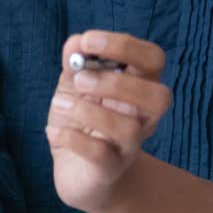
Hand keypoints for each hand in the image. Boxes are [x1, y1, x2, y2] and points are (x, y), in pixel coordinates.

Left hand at [47, 31, 171, 212]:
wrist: (78, 172)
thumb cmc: (82, 120)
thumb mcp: (75, 84)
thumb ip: (76, 60)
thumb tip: (76, 43)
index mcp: (139, 86)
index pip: (154, 59)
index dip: (125, 45)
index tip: (88, 41)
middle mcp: (143, 117)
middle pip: (159, 97)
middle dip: (117, 83)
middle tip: (80, 80)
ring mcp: (129, 146)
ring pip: (128, 128)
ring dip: (86, 111)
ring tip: (58, 104)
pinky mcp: (109, 170)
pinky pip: (101, 155)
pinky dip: (72, 139)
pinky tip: (54, 131)